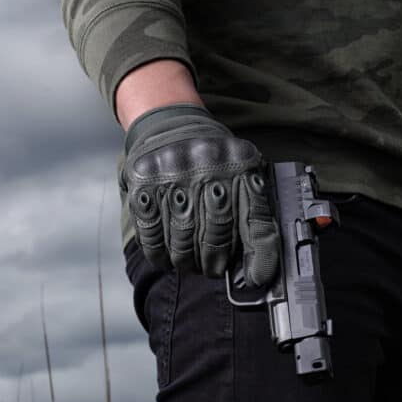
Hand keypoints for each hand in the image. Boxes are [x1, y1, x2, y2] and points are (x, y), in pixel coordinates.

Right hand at [121, 103, 281, 285]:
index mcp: (241, 163)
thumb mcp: (243, 174)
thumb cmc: (213, 160)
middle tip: (211, 268)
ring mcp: (172, 172)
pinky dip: (158, 254)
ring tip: (189, 263)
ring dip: (186, 261)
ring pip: (181, 241)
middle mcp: (208, 164)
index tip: (256, 280)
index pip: (255, 219)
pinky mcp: (143, 181)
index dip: (258, 256)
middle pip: (215, 235)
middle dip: (214, 261)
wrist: (169, 122)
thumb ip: (253, 215)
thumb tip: (258, 272)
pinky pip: (151, 233)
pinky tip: (165, 257)